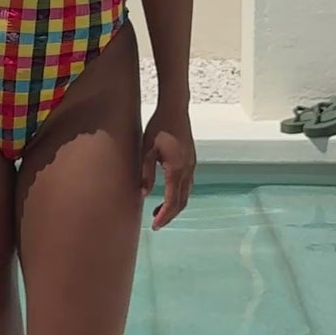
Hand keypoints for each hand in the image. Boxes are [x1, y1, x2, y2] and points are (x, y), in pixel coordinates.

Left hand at [141, 108, 195, 228]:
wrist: (175, 109)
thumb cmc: (159, 126)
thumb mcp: (146, 150)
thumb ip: (145, 174)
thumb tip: (143, 194)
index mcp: (176, 169)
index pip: (172, 201)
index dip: (164, 216)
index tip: (154, 226)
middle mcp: (188, 170)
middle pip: (182, 201)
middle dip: (170, 215)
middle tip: (156, 223)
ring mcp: (192, 165)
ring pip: (186, 193)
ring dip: (175, 205)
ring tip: (160, 211)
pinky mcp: (192, 160)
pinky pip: (188, 184)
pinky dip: (179, 194)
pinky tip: (169, 193)